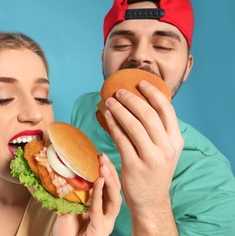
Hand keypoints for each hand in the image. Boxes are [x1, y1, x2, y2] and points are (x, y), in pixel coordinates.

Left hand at [53, 154, 120, 235]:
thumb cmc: (65, 230)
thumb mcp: (70, 205)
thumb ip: (75, 191)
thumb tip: (71, 169)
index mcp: (102, 208)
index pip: (109, 187)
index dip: (107, 171)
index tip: (101, 156)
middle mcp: (107, 214)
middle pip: (115, 191)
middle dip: (111, 172)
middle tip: (103, 157)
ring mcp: (106, 222)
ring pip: (114, 199)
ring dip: (109, 181)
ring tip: (103, 167)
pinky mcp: (101, 229)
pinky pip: (100, 209)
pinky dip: (99, 194)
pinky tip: (99, 182)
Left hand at [104, 80, 182, 232]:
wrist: (151, 200)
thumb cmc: (155, 171)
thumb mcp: (165, 150)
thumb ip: (159, 130)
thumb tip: (142, 103)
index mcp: (176, 141)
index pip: (167, 110)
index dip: (153, 93)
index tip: (141, 83)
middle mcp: (166, 148)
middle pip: (148, 114)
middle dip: (131, 99)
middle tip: (119, 91)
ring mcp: (151, 157)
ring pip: (133, 125)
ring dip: (119, 109)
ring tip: (109, 100)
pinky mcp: (134, 165)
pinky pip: (121, 139)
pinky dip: (113, 124)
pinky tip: (107, 116)